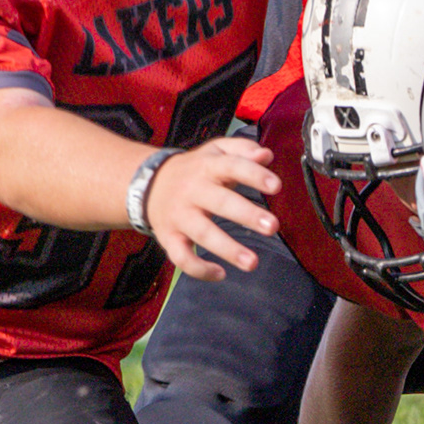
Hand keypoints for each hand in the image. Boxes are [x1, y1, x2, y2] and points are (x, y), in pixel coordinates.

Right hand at [143, 135, 281, 279]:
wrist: (148, 184)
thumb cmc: (195, 169)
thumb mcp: (216, 151)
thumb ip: (242, 150)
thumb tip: (266, 155)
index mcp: (208, 167)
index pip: (232, 167)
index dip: (254, 175)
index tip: (276, 186)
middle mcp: (193, 191)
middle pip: (220, 203)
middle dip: (247, 215)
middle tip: (272, 226)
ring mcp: (180, 216)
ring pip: (203, 234)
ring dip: (228, 249)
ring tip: (253, 262)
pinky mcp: (169, 237)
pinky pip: (181, 257)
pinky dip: (198, 269)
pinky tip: (220, 273)